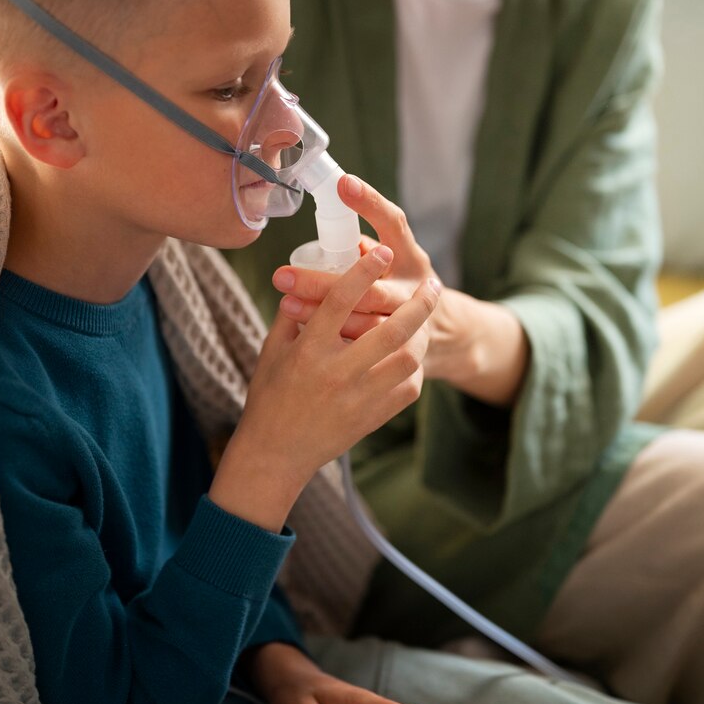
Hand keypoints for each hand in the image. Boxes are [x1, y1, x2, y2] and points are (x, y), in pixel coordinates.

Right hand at [209, 244, 440, 530]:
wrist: (276, 453)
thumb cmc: (270, 396)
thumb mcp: (272, 350)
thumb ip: (292, 314)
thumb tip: (307, 278)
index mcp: (309, 350)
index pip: (341, 301)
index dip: (364, 271)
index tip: (383, 250)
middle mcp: (337, 372)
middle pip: (391, 330)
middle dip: (419, 303)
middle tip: (433, 284)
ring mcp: (358, 397)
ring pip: (407, 359)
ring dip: (419, 335)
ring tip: (424, 319)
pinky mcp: (373, 417)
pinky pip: (408, 387)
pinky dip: (412, 368)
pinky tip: (410, 355)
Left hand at [272, 175, 528, 403]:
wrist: (436, 334)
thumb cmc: (391, 287)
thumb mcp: (385, 263)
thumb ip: (358, 249)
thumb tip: (320, 220)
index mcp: (409, 256)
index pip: (394, 223)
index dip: (370, 203)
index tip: (343, 184)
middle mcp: (416, 287)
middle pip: (370, 288)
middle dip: (322, 283)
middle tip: (282, 275)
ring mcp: (415, 324)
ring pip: (366, 324)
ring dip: (323, 316)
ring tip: (286, 306)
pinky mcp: (408, 354)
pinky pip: (367, 355)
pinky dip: (335, 346)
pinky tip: (304, 341)